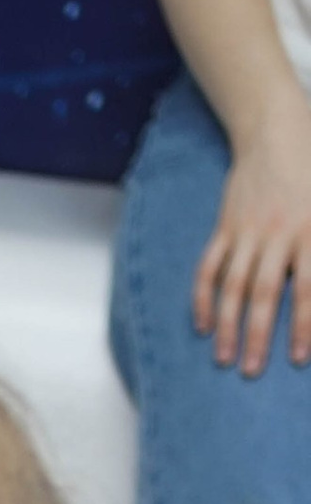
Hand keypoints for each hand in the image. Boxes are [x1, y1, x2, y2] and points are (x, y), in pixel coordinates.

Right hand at [193, 101, 310, 372]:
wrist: (277, 131)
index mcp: (310, 229)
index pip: (308, 288)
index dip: (303, 325)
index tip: (299, 358)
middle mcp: (278, 234)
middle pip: (265, 294)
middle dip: (258, 336)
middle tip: (252, 372)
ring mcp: (247, 231)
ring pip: (233, 285)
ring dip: (227, 325)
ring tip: (224, 359)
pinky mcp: (225, 227)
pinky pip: (209, 267)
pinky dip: (203, 297)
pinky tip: (203, 326)